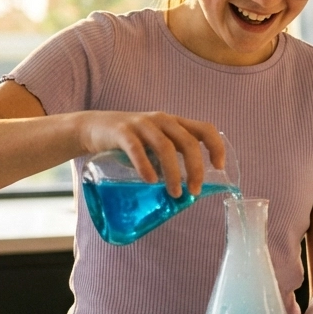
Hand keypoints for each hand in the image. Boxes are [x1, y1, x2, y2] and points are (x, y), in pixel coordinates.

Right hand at [76, 111, 225, 196]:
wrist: (93, 127)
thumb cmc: (130, 141)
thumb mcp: (155, 142)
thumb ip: (170, 157)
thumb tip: (187, 188)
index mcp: (174, 123)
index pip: (205, 128)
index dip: (216, 146)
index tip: (219, 167)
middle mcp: (161, 120)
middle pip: (188, 142)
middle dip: (196, 169)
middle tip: (194, 191)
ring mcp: (141, 124)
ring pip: (165, 147)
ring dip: (174, 173)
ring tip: (175, 193)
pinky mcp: (121, 132)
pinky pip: (137, 149)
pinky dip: (145, 166)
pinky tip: (150, 180)